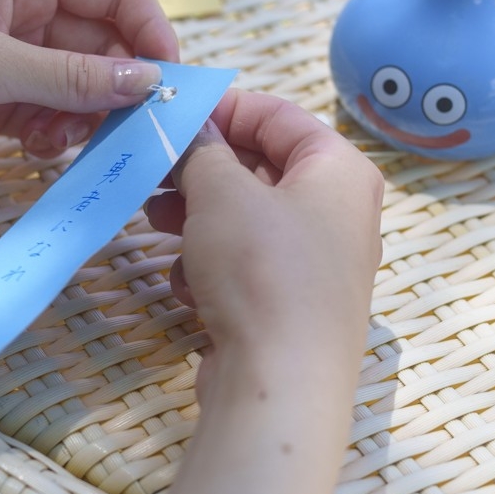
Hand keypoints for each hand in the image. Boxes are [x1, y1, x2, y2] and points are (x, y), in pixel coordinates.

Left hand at [0, 0, 180, 186]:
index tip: (170, 83)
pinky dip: (54, 134)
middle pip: (101, 41)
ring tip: (67, 142)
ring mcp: (2, 59)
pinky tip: (41, 151)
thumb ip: (69, 77)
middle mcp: (17, 10)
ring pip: (76, 85)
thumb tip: (148, 81)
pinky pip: (45, 114)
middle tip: (135, 133)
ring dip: (86, 116)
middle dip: (120, 85)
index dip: (149, 30)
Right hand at [145, 90, 383, 413]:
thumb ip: (201, 150)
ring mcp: (320, 267)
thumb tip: (189, 128)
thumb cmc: (263, 271)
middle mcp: (341, 215)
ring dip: (198, 220)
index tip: (170, 116)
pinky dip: (213, 268)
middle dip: (202, 171)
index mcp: (341, 171)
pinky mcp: (294, 310)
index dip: (221, 109)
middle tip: (153, 171)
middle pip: (261, 170)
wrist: (281, 383)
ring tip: (156, 223)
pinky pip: (248, 268)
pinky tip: (189, 286)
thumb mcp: (221, 192)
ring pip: (248, 222)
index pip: (278, 116)